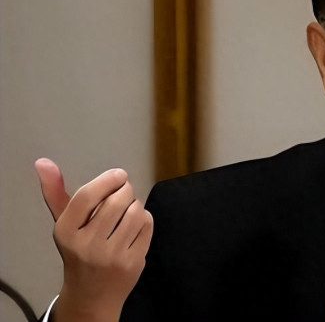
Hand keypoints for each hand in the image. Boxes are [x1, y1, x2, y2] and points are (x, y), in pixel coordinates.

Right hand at [36, 158, 152, 321]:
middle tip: (123, 193)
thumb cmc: (78, 252)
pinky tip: (134, 226)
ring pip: (136, 211)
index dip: (107, 179)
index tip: (118, 175)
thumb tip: (44, 162)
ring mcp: (111, 256)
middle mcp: (87, 245)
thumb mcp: (64, 224)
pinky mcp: (133, 262)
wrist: (91, 295)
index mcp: (66, 232)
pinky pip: (147, 225)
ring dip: (136, 205)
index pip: (87, 196)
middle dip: (125, 190)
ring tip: (127, 211)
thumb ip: (56, 192)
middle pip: (118, 200)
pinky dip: (145, 219)